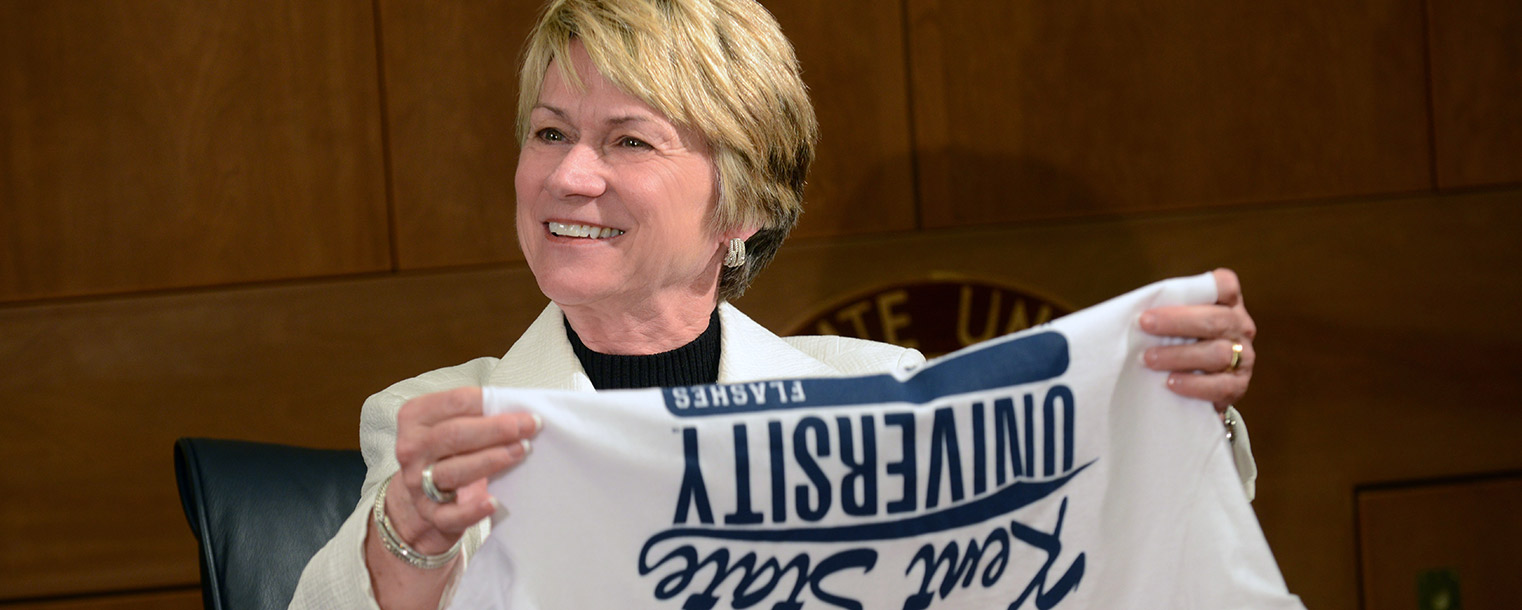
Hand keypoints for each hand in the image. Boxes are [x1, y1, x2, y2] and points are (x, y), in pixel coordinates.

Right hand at [387, 387, 538, 554]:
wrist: (419, 497)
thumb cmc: (445, 452)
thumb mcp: (452, 424)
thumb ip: (476, 414)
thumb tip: (518, 411)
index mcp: (416, 417)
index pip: (455, 402)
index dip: (491, 403)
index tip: (522, 410)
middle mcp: (412, 448)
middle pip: (455, 434)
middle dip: (496, 430)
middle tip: (528, 428)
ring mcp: (417, 482)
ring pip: (454, 471)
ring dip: (491, 460)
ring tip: (519, 452)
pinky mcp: (429, 513)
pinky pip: (450, 515)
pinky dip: (472, 510)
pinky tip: (492, 502)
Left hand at [1139, 268, 1256, 412]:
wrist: (1195, 387)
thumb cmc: (1179, 341)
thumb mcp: (1177, 321)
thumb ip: (1168, 310)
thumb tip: (1133, 308)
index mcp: (1228, 304)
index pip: (1225, 286)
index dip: (1200, 287)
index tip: (1160, 295)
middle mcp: (1241, 328)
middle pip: (1216, 320)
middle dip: (1176, 321)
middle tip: (1144, 324)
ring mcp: (1244, 357)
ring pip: (1218, 353)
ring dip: (1179, 355)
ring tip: (1149, 359)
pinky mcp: (1238, 385)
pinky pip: (1220, 386)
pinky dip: (1193, 384)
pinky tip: (1170, 382)